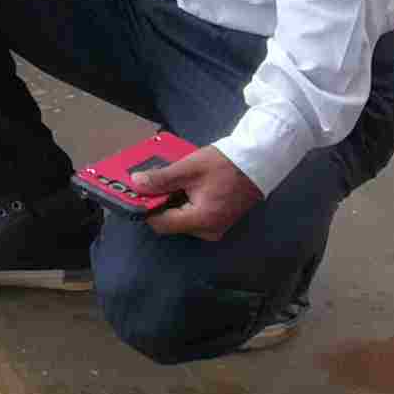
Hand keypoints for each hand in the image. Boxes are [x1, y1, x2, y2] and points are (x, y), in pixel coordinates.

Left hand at [135, 144, 264, 241]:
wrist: (257, 162)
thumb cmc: (224, 165)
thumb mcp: (189, 168)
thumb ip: (161, 179)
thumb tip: (136, 184)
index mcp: (201, 220)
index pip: (161, 224)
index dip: (146, 209)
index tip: (137, 193)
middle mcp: (208, 231)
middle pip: (170, 222)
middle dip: (159, 203)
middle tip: (152, 182)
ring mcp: (215, 228)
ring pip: (181, 219)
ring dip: (171, 201)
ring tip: (168, 180)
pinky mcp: (218, 220)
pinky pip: (193, 216)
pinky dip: (184, 202)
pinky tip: (182, 185)